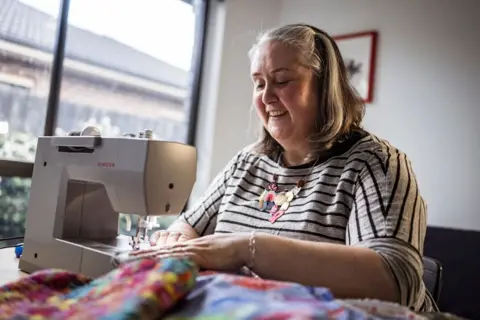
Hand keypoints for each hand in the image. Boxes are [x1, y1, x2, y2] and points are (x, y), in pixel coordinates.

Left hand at [129, 233, 249, 271]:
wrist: (244, 245)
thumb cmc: (231, 252)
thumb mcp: (213, 257)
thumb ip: (202, 262)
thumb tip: (193, 269)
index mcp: (192, 247)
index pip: (167, 250)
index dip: (151, 252)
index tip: (136, 255)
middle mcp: (189, 246)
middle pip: (161, 250)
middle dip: (142, 254)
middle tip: (123, 257)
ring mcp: (193, 250)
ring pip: (165, 253)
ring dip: (147, 256)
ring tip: (131, 259)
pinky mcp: (198, 255)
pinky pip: (177, 258)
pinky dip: (164, 260)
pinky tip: (154, 263)